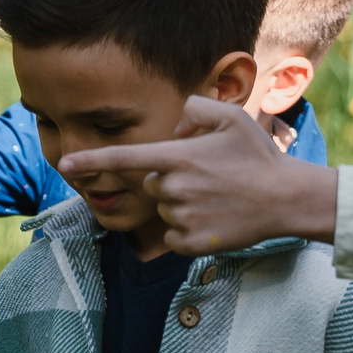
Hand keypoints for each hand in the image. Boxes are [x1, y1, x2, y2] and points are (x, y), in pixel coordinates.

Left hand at [59, 94, 336, 254]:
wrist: (287, 199)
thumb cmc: (259, 156)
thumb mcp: (232, 118)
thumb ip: (195, 109)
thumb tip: (174, 128)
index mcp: (179, 156)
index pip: (125, 158)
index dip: (92, 161)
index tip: (65, 165)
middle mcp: (175, 187)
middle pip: (151, 185)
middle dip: (170, 180)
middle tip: (209, 178)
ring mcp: (182, 217)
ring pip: (164, 210)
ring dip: (182, 204)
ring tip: (218, 198)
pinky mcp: (191, 242)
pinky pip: (174, 234)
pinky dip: (188, 229)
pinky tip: (215, 218)